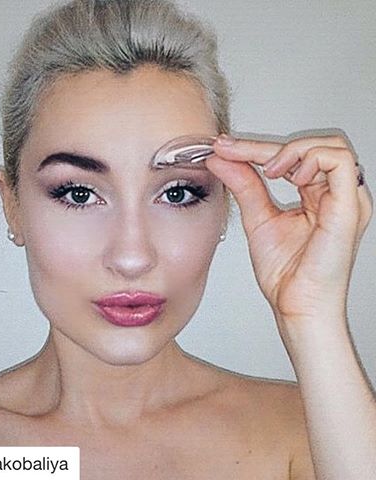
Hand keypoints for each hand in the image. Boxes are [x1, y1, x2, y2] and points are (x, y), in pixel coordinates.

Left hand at [205, 133, 372, 332]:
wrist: (296, 305)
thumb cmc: (286, 273)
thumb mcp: (258, 218)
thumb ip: (244, 185)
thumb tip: (222, 158)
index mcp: (317, 196)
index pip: (290, 158)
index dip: (255, 148)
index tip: (223, 146)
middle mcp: (334, 194)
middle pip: (309, 147)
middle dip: (267, 146)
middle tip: (234, 152)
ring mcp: (346, 199)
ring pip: (329, 146)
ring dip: (293, 150)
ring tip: (270, 172)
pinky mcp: (350, 207)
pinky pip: (341, 162)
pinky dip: (312, 160)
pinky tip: (290, 177)